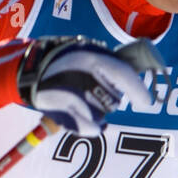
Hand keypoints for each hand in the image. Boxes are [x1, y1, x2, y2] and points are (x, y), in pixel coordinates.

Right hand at [17, 35, 153, 134]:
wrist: (30, 70)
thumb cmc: (63, 59)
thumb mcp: (86, 49)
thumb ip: (109, 62)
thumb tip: (136, 75)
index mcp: (92, 57)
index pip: (124, 75)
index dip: (139, 91)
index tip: (146, 102)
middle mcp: (84, 77)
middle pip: (114, 100)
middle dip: (110, 99)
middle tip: (94, 91)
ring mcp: (73, 97)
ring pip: (103, 116)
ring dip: (99, 113)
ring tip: (84, 101)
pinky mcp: (64, 115)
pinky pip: (91, 129)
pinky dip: (92, 126)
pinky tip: (85, 118)